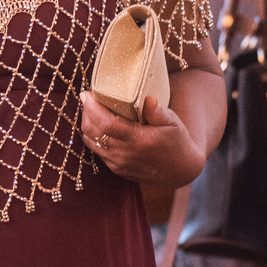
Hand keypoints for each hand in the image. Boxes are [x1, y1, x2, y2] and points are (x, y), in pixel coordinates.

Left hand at [81, 90, 205, 188]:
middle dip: (86, 114)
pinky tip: (98, 126)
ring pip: (91, 143)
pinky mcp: (117, 169)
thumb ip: (157, 111)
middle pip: (92, 133)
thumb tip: (147, 98)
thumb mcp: (172, 122)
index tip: (86, 94)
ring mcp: (119, 164)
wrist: (180, 171)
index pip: (106, 124)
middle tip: (88, 99)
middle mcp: (125, 154)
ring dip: (87, 125)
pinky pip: (97, 151)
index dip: (92, 108)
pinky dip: (93, 137)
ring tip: (91, 110)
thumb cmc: (178, 142)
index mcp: (139, 141)